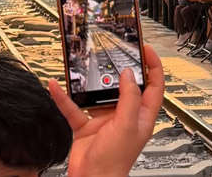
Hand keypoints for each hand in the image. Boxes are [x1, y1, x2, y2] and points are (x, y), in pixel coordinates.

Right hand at [48, 45, 163, 176]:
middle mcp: (124, 115)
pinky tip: (57, 87)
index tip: (145, 49)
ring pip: (96, 94)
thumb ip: (129, 99)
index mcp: (141, 116)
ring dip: (88, 83)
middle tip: (114, 51)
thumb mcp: (127, 126)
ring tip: (84, 66)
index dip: (152, 66)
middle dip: (119, 68)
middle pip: (125, 85)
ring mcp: (104, 119)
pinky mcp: (85, 125)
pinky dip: (64, 97)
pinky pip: (73, 106)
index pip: (153, 85)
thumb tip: (129, 75)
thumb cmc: (115, 162)